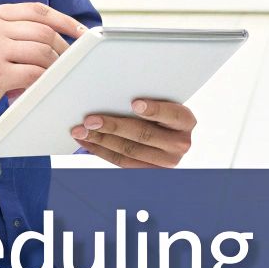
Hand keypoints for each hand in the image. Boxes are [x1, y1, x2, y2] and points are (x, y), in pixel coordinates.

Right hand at [0, 2, 81, 130]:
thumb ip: (12, 34)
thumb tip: (51, 41)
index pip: (37, 10)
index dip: (63, 19)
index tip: (78, 31)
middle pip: (44, 31)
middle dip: (62, 48)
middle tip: (66, 61)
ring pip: (42, 52)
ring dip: (52, 67)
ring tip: (48, 77)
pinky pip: (33, 74)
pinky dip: (41, 81)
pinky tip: (36, 87)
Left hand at [72, 100, 195, 167]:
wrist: (173, 134)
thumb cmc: (163, 112)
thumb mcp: (165, 102)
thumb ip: (150, 99)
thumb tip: (120, 96)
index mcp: (186, 121)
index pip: (171, 114)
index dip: (153, 110)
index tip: (135, 103)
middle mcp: (180, 144)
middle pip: (143, 135)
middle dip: (113, 127)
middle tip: (90, 120)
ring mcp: (166, 162)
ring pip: (129, 151)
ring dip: (100, 140)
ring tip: (82, 131)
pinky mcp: (150, 171)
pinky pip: (122, 163)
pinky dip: (102, 151)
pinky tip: (88, 141)